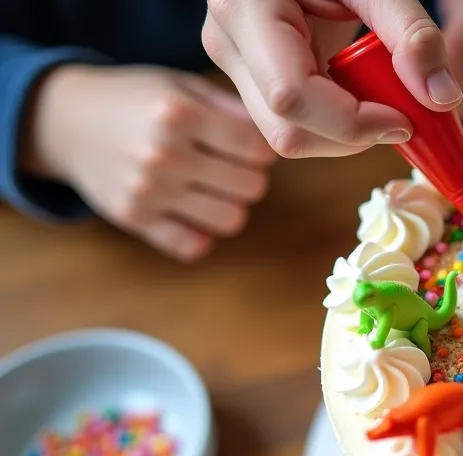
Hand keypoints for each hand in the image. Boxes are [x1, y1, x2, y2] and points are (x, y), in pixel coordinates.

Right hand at [23, 65, 274, 260]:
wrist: (68, 120)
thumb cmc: (137, 99)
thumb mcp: (181, 86)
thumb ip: (232, 106)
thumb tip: (278, 133)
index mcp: (179, 114)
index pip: (258, 149)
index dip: (261, 148)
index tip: (247, 144)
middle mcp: (164, 154)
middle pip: (251, 187)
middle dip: (249, 176)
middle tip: (230, 165)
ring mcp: (148, 191)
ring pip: (231, 219)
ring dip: (230, 205)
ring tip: (213, 186)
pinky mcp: (134, 219)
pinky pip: (193, 246)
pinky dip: (200, 234)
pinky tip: (191, 211)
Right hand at [203, 0, 459, 157]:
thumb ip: (410, 32)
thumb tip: (443, 98)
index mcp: (246, 12)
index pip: (292, 96)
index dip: (353, 123)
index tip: (405, 121)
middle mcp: (228, 44)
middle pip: (288, 130)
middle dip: (353, 136)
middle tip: (401, 113)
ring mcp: (234, 66)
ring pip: (289, 136)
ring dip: (347, 133)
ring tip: (380, 92)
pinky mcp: (250, 80)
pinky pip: (295, 124)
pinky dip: (337, 123)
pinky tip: (359, 90)